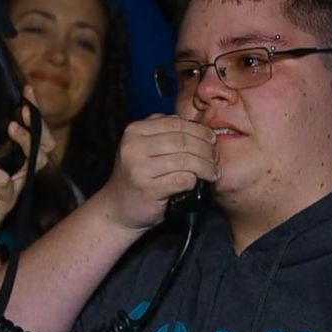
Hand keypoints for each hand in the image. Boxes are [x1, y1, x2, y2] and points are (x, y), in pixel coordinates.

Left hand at [0, 86, 55, 275]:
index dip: (33, 112)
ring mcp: (15, 185)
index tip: (27, 92)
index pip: (30, 131)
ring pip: (36, 159)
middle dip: (38, 121)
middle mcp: (18, 170)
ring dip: (27, 140)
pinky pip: (6, 182)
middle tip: (27, 104)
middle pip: (43, 142)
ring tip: (13, 126)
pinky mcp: (6, 200)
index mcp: (11, 160)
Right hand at [98, 115, 217, 231]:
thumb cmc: (137, 177)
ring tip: (213, 172)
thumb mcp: (143, 147)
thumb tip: (199, 128)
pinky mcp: (149, 189)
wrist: (117, 209)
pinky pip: (182, 179)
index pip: (176, 123)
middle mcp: (134, 147)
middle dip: (206, 149)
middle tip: (215, 158)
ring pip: (186, 160)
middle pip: (183, 141)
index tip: (211, 140)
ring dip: (205, 167)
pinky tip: (197, 183)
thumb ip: (164, 132)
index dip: (199, 131)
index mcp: (134, 131)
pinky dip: (194, 181)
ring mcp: (140, 168)